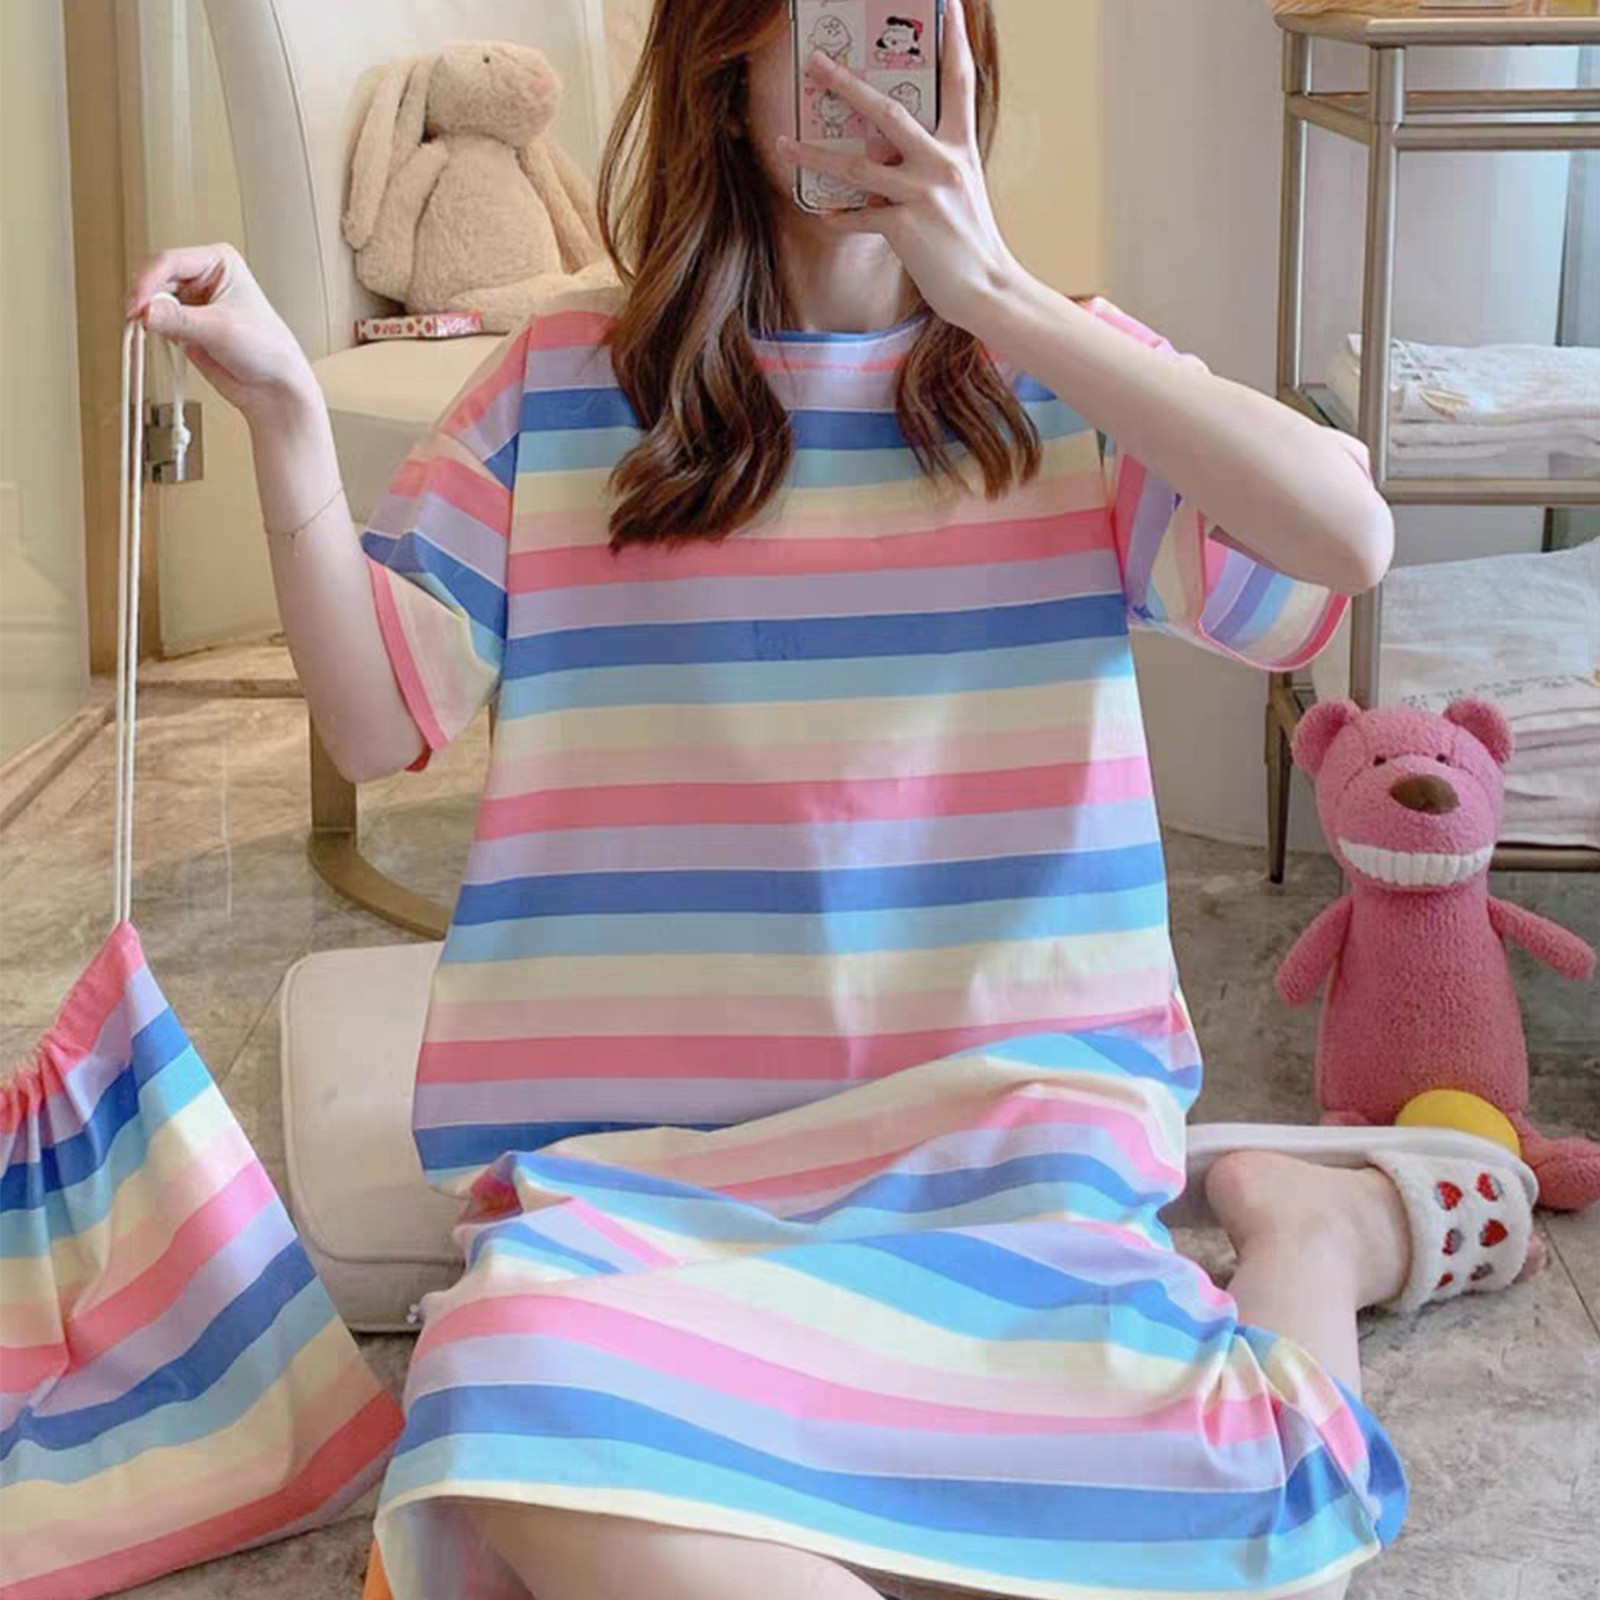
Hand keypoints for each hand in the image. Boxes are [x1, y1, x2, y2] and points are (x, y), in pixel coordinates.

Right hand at [125, 243, 317, 427]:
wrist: (273, 387)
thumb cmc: (268, 350)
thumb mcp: (221, 329)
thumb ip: (179, 319)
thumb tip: (146, 312)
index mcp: (219, 262)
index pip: (170, 261)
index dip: (148, 281)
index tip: (138, 306)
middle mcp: (204, 277)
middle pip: (156, 277)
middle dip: (145, 298)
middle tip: (138, 319)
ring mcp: (193, 301)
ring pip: (152, 298)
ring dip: (146, 313)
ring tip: (148, 329)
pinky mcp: (185, 323)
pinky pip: (157, 319)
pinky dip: (152, 327)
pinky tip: (157, 337)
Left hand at [773, 0, 1025, 334]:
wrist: (987, 288)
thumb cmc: (970, 241)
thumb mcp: (958, 190)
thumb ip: (924, 166)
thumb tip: (880, 158)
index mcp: (960, 147)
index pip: (960, 81)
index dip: (954, 39)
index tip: (946, 4)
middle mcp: (942, 163)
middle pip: (888, 111)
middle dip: (846, 85)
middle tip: (816, 62)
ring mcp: (922, 194)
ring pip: (856, 166)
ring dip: (815, 154)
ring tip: (783, 143)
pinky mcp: (905, 227)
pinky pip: (858, 217)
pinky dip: (838, 217)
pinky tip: (821, 214)